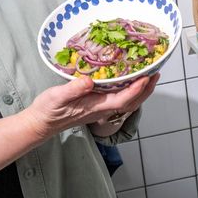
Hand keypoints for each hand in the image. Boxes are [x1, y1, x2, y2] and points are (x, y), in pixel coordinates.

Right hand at [23, 74, 159, 139]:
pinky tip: (129, 81)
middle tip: (156, 73)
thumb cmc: (49, 111)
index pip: (122, 99)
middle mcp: (102, 110)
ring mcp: (100, 109)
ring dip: (141, 90)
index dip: (136, 89)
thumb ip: (74, 89)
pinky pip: (119, 99)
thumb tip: (90, 81)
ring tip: (149, 76)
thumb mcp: (57, 97)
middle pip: (131, 102)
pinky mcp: (97, 106)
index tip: (147, 77)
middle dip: (146, 89)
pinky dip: (129, 90)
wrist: (41, 123)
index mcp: (96, 107)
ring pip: (127, 102)